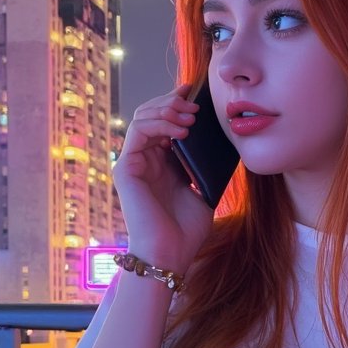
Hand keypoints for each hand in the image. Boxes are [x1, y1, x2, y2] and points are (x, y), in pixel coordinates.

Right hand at [112, 84, 214, 269]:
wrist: (170, 254)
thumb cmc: (186, 231)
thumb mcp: (204, 192)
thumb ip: (205, 168)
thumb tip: (222, 142)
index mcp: (162, 164)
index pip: (165, 123)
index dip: (177, 105)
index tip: (195, 92)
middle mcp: (144, 161)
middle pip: (151, 115)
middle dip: (172, 103)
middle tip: (194, 103)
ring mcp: (133, 164)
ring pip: (142, 118)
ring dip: (166, 110)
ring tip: (189, 115)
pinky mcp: (125, 169)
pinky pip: (137, 132)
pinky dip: (158, 124)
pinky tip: (180, 130)